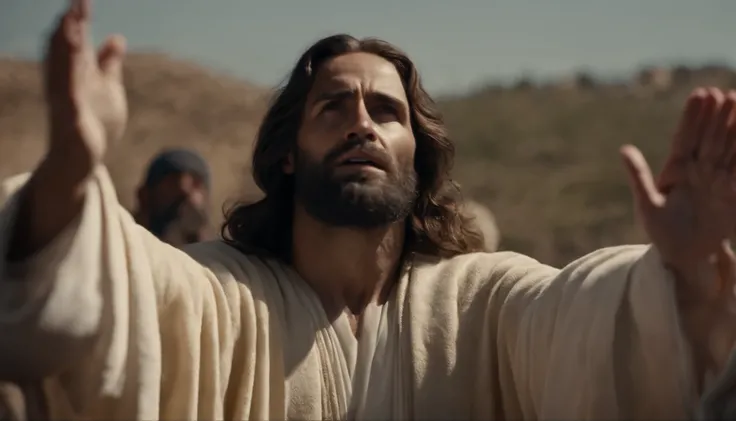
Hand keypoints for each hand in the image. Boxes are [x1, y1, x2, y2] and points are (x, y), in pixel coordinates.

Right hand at [45, 0, 126, 173]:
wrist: (83, 160)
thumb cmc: (94, 123)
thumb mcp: (108, 89)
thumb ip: (109, 64)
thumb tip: (116, 38)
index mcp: (76, 73)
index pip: (77, 41)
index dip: (79, 20)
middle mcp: (66, 82)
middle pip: (66, 50)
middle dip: (69, 26)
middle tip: (74, 3)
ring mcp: (65, 100)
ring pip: (61, 69)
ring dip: (64, 47)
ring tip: (68, 23)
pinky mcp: (69, 120)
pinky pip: (67, 98)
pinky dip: (68, 82)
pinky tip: (72, 66)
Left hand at [621, 88, 735, 297]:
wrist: (687, 258)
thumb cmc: (662, 234)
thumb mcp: (648, 206)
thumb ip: (638, 177)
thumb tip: (624, 149)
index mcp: (676, 170)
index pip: (686, 138)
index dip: (693, 117)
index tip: (700, 94)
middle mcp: (699, 170)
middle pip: (709, 138)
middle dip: (716, 117)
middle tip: (723, 93)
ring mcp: (718, 179)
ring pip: (728, 147)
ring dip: (734, 127)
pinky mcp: (733, 192)